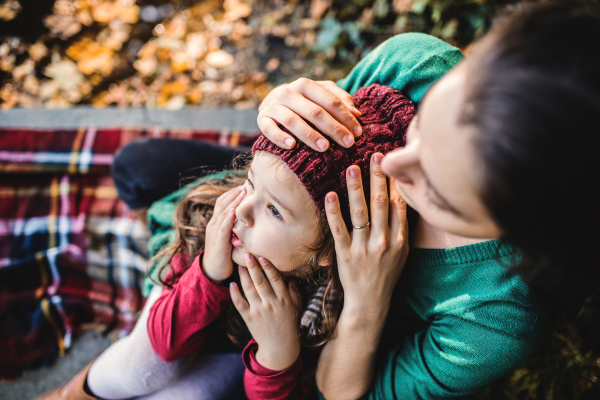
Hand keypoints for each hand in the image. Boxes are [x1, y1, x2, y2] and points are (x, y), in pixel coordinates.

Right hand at [202, 186, 245, 284]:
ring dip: (232, 202)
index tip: (242, 186)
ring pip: (222, 214)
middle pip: (222, 205)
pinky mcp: (218, 243)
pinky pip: (222, 228)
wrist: (214, 271)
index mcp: (216, 223)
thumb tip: (248, 218)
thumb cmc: (225, 254)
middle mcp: (213, 225)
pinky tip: (234, 212)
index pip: (222, 203)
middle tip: (244, 185)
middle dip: (233, 194)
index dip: (231, 194)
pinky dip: (228, 219)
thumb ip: (236, 227)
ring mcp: (214, 233)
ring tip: (241, 193)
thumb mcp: (230, 237)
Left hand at [230, 253, 302, 370]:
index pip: (275, 279)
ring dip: (243, 276)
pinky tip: (231, 284)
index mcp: (284, 300)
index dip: (268, 267)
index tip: (262, 257)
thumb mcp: (295, 308)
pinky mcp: (249, 319)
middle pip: (260, 281)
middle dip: (253, 266)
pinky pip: (239, 304)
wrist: (280, 347)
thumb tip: (291, 278)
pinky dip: (234, 294)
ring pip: (249, 289)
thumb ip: (293, 292)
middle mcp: (271, 304)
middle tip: (246, 255)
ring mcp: (259, 311)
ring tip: (239, 266)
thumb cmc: (289, 326)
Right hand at [257, 78, 362, 151]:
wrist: (274, 103)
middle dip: (333, 128)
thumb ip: (341, 101)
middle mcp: (288, 92)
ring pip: (292, 120)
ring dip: (309, 134)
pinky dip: (279, 137)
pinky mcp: (262, 119)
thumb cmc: (305, 101)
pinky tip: (292, 146)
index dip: (345, 117)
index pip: (330, 101)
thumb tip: (357, 114)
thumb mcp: (323, 96)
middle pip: (314, 111)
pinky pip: (269, 129)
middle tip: (348, 144)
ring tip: (324, 147)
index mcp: (306, 84)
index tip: (358, 133)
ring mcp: (273, 106)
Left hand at [325, 153, 408, 324]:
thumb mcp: (403, 252)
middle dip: (378, 178)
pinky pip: (339, 229)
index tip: (394, 163)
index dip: (396, 182)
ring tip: (352, 168)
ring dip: (356, 188)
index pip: (399, 205)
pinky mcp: (345, 254)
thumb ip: (402, 227)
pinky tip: (330, 194)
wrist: (370, 302)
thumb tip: (403, 199)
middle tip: (376, 156)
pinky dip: (334, 211)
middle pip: (380, 204)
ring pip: (360, 213)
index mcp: (400, 240)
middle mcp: (384, 242)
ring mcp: (364, 248)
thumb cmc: (387, 274)